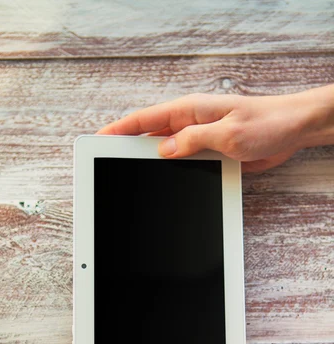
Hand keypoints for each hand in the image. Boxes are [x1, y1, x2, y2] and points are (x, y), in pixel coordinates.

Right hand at [96, 87, 332, 171]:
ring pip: (165, 153)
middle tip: (107, 165)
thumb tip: (163, 150)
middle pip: (149, 137)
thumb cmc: (266, 123)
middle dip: (127, 149)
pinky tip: (164, 184)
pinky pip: (183, 163)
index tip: (100, 140)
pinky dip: (171, 172)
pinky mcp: (208, 153)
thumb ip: (193, 140)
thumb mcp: (228, 132)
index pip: (145, 119)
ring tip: (129, 180)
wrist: (293, 130)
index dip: (119, 129)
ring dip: (150, 164)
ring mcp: (198, 139)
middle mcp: (190, 124)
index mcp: (190, 111)